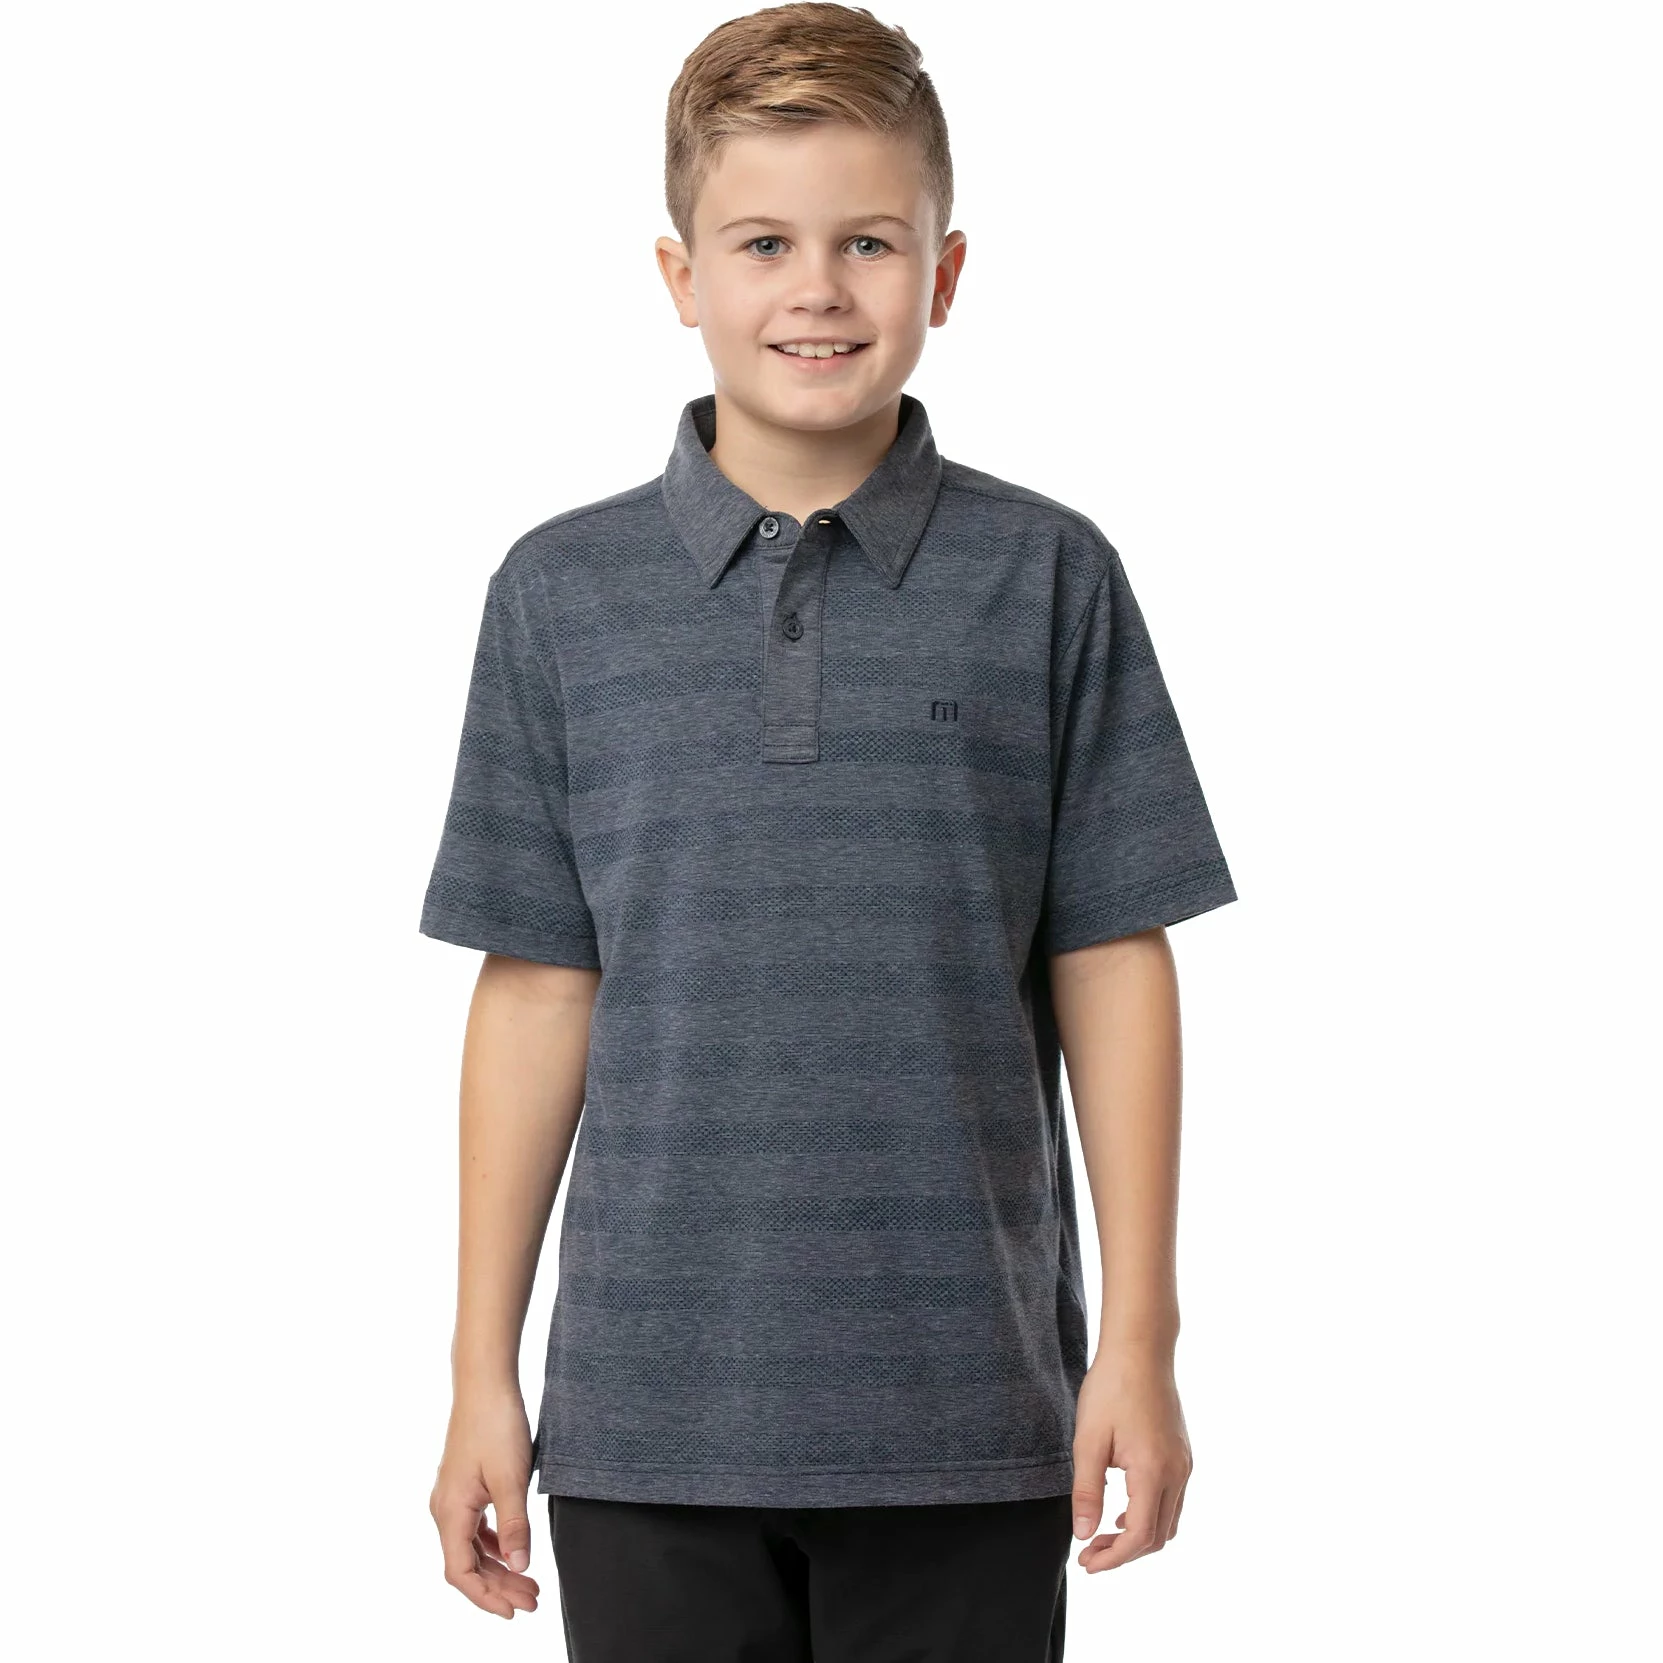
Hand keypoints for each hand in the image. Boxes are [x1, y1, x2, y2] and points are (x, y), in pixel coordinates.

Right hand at [430, 1386, 540, 1617]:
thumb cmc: (497, 1425)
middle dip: (499, 1587)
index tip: (514, 1611)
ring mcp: (452, 1496)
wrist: (485, 1383)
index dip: (486, 1598)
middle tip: (533, 1600)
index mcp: (450, 1512)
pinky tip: (514, 1549)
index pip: (461, 1573)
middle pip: (467, 1564)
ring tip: (529, 1582)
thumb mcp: (512, 1478)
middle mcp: (444, 1509)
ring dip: (498, 1567)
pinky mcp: (463, 1485)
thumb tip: (520, 1567)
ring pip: (472, 1546)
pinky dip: (495, 1544)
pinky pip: (475, 1527)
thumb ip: (516, 1525)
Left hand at [1069, 1345, 1191, 1572]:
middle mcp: (1177, 1473)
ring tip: (1103, 1535)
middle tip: (1089, 1553)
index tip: (1086, 1563)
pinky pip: (1172, 1500)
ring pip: (1169, 1521)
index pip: (1139, 1537)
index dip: (1112, 1558)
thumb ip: (1086, 1491)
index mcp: (1153, 1471)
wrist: (1140, 1349)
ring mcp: (1184, 1464)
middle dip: (1124, 1553)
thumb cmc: (1111, 1388)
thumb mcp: (1088, 1440)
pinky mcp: (1182, 1454)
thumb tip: (1083, 1535)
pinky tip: (1123, 1508)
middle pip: (1158, 1537)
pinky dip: (1150, 1515)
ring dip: (1139, 1537)